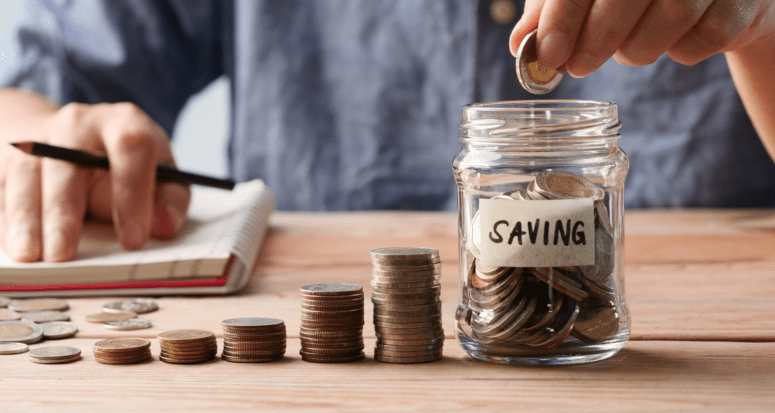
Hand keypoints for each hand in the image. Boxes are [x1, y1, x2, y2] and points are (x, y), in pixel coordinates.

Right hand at [0, 96, 189, 261]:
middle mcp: (78, 123)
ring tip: (29, 255)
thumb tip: (165, 226)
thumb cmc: (127, 164)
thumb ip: (169, 199)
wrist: (75, 137)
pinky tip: (13, 244)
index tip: (132, 239)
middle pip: (67, 164)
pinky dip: (6, 218)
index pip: (131, 148)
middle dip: (64, 212)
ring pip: (26, 175)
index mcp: (124, 123)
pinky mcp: (10, 155)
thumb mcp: (161, 174)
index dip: (132, 194)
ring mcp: (40, 137)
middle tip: (64, 254)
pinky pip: (1, 186)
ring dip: (26, 218)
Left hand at [509, 0, 774, 76]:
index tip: (546, 54)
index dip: (561, 15)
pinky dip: (681, 51)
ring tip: (627, 49)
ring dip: (638, 48)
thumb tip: (522, 44)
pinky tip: (673, 42)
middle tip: (577, 66)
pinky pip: (707, 36)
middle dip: (596, 39)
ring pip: (673, 14)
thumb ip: (554, 10)